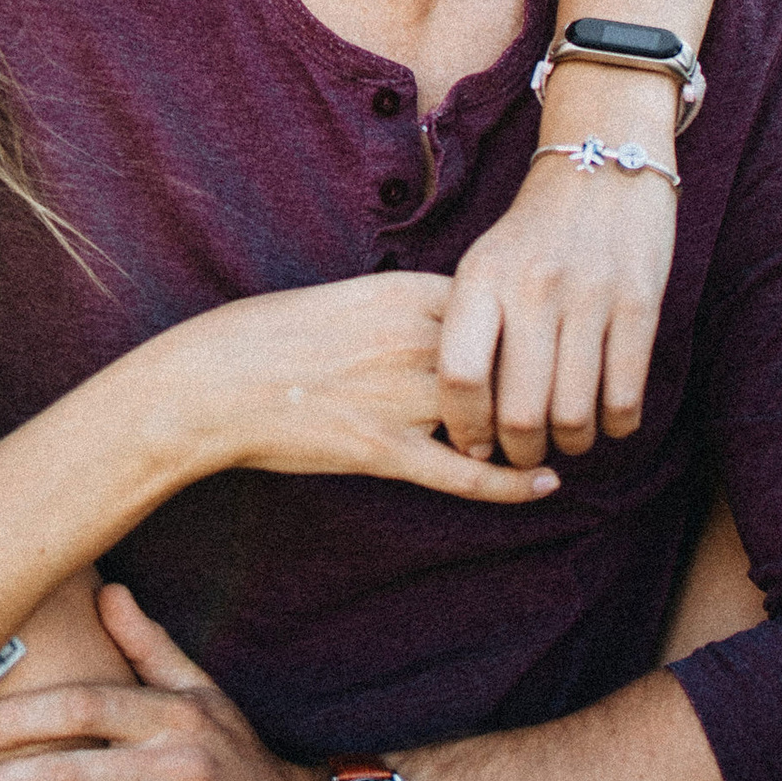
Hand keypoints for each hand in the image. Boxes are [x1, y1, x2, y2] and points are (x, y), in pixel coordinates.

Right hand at [155, 274, 559, 503]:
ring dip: (533, 428)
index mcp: (401, 294)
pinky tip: (545, 486)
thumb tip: (438, 318)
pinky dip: (511, 484)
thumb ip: (397, 308)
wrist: (211, 384)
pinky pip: (465, 473)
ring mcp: (402, 398)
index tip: (546, 339)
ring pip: (496, 414)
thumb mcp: (342, 299)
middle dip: (544, 377)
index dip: (525, 327)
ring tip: (565, 439)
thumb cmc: (265, 337)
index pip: (496, 305)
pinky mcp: (385, 451)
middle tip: (571, 394)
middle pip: (512, 357)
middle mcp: (413, 341)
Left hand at [438, 85, 679, 467]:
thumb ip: (470, 333)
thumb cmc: (530, 235)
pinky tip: (608, 420)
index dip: (466, 428)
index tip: (474, 446)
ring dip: (571, 443)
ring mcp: (590, 296)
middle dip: (521, 451)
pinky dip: (616, 425)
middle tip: (525, 453)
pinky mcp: (640, 303)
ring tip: (567, 438)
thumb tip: (465, 424)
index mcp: (482, 279)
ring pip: (575, 414)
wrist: (601, 164)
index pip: (460, 377)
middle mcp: (533, 288)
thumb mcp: (482, 267)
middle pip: (521, 411)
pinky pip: (625, 396)